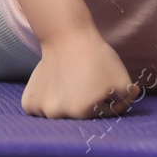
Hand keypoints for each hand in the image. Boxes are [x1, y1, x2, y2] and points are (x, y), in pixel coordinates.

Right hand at [22, 28, 140, 119]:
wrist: (66, 36)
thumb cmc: (96, 57)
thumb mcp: (123, 78)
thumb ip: (127, 99)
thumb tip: (127, 106)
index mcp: (82, 112)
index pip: (101, 116)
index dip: (107, 100)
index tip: (101, 83)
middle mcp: (59, 114)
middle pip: (79, 119)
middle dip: (86, 106)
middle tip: (85, 83)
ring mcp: (41, 110)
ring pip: (59, 117)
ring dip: (66, 107)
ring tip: (69, 84)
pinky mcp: (28, 104)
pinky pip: (41, 112)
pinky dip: (47, 104)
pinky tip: (53, 87)